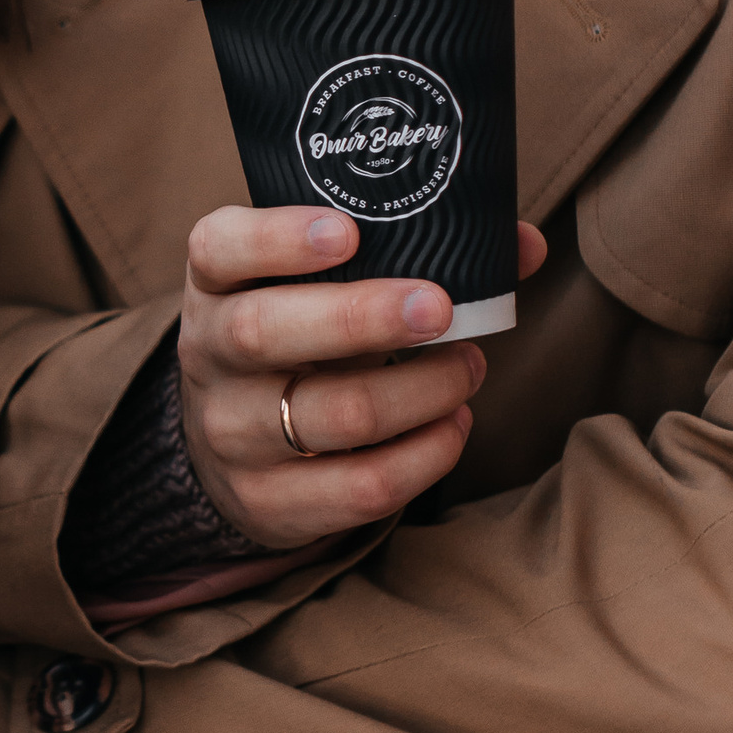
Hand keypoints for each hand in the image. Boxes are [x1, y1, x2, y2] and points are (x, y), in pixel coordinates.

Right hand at [177, 214, 547, 550]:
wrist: (232, 444)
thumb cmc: (301, 337)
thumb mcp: (318, 287)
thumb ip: (412, 253)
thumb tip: (524, 244)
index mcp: (216, 284)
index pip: (220, 248)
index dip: (277, 237)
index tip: (348, 230)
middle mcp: (208, 354)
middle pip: (265, 333)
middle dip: (361, 318)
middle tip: (439, 308)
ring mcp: (231, 433)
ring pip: (330, 416)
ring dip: (419, 391)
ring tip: (469, 367)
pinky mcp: (268, 501)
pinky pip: (359, 487)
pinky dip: (424, 456)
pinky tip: (454, 425)